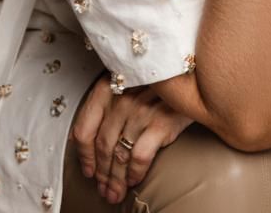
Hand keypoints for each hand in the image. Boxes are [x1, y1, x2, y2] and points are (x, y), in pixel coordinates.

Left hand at [70, 74, 193, 204]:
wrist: (192, 76)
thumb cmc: (156, 83)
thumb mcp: (126, 86)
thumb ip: (104, 108)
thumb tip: (78, 139)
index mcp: (107, 89)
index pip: (84, 128)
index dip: (84, 155)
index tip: (88, 171)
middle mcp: (122, 99)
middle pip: (103, 146)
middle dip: (102, 174)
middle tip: (104, 190)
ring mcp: (141, 111)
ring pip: (120, 155)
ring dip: (116, 180)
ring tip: (116, 194)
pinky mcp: (161, 123)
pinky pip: (140, 157)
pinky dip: (135, 173)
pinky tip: (134, 181)